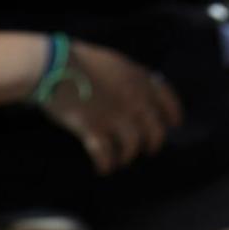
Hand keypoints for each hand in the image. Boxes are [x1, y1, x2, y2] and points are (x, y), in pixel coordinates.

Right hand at [42, 40, 183, 173]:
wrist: (54, 64)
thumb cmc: (79, 60)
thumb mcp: (114, 63)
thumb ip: (130, 79)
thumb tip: (139, 94)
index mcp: (140, 79)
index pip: (168, 100)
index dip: (173, 114)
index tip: (174, 124)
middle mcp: (135, 99)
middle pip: (155, 130)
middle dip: (153, 143)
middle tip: (147, 150)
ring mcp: (116, 115)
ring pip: (133, 146)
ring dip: (128, 156)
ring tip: (122, 161)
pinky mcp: (93, 128)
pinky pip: (106, 154)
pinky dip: (106, 164)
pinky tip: (104, 169)